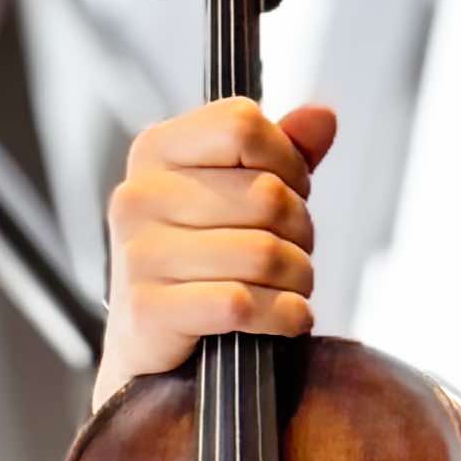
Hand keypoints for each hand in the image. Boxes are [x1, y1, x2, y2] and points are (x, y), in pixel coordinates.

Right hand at [94, 95, 337, 410]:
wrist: (150, 342)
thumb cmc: (199, 258)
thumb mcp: (234, 193)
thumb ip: (280, 153)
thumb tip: (323, 117)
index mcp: (155, 151)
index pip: (243, 125)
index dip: (287, 160)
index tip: (290, 190)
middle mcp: (138, 195)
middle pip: (265, 194)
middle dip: (299, 230)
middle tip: (292, 252)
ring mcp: (138, 254)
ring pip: (263, 254)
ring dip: (298, 277)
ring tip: (290, 288)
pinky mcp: (148, 311)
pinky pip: (242, 304)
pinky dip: (283, 316)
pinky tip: (287, 318)